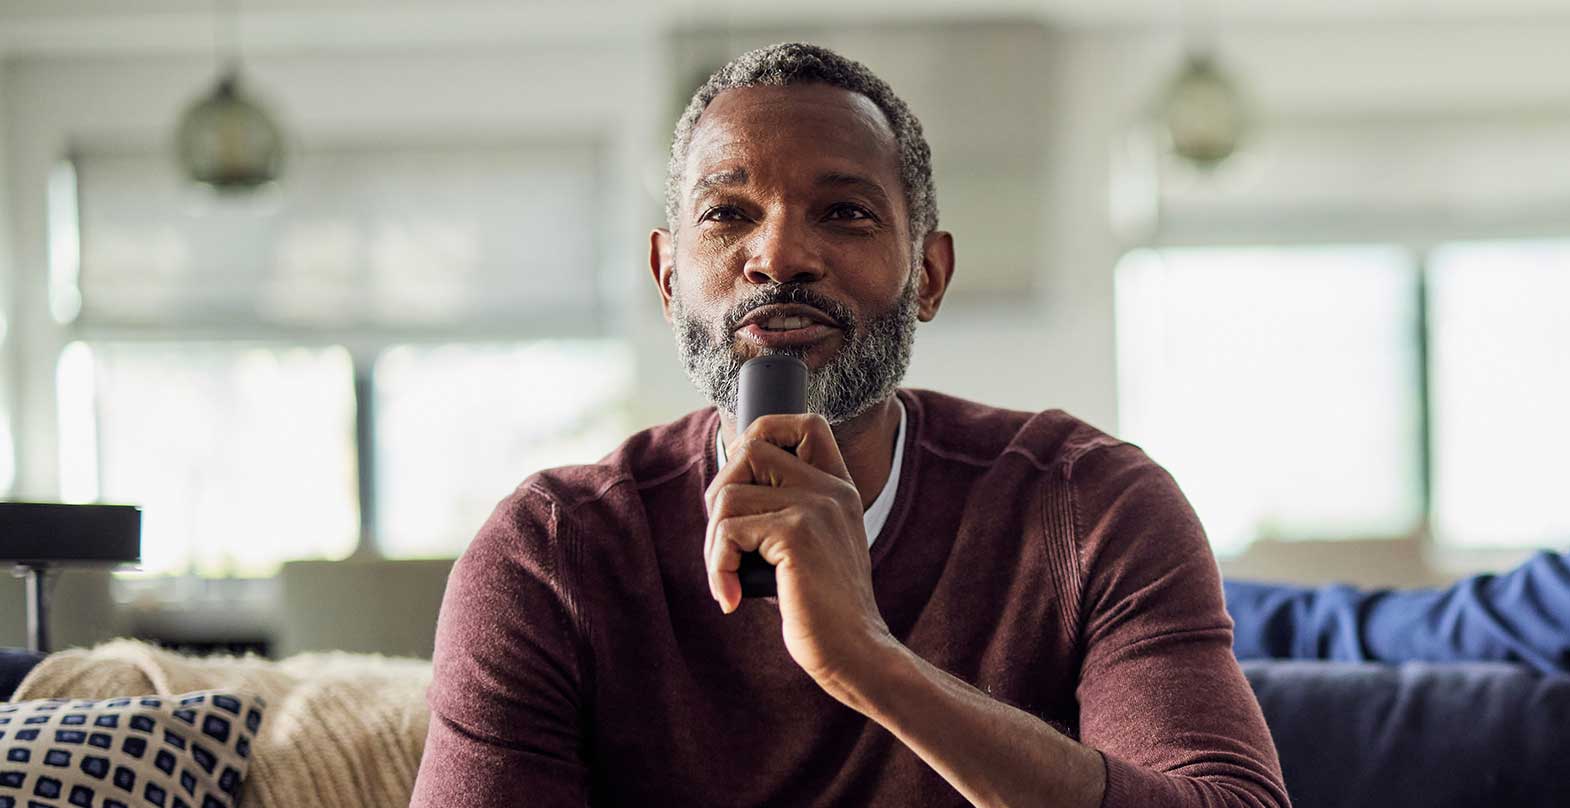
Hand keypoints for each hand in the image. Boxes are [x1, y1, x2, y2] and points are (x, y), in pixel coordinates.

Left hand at [704, 413, 896, 690]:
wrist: (856, 652)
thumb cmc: (823, 609)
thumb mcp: (812, 548)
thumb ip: (786, 513)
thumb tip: (722, 495)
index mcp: (838, 487)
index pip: (804, 423)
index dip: (761, 435)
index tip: (744, 485)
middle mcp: (830, 488)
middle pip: (748, 451)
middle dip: (719, 497)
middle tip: (725, 545)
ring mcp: (815, 507)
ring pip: (728, 496)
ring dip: (713, 543)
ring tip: (728, 578)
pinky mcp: (796, 534)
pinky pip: (728, 532)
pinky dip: (718, 567)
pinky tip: (732, 597)